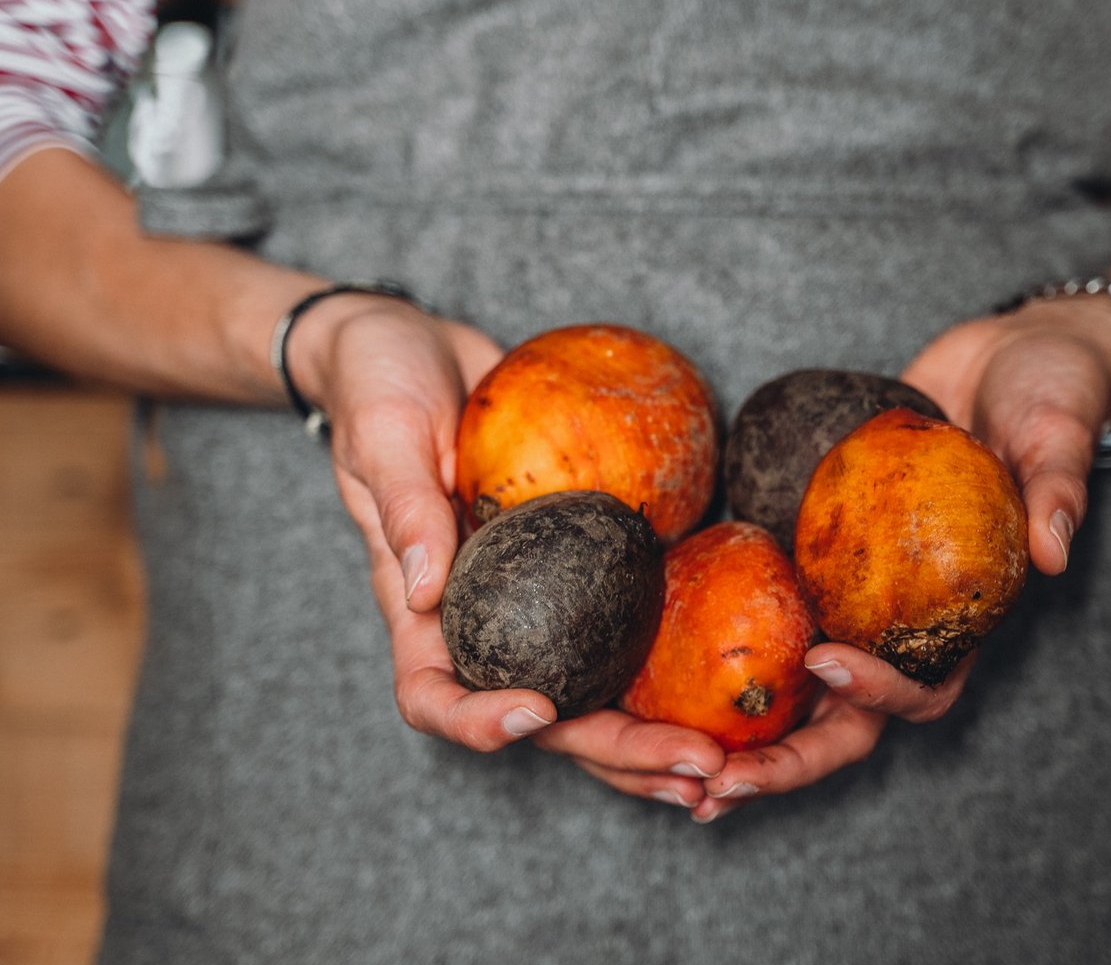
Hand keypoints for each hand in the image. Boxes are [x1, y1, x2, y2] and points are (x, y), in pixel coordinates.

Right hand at [302, 298, 733, 799]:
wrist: (418, 345)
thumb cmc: (379, 384)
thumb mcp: (382, 432)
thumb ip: (403, 507)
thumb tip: (425, 589)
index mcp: (419, 606)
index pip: (435, 694)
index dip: (481, 723)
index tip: (539, 713)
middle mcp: (481, 620)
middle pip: (543, 717)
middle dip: (615, 751)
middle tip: (695, 766)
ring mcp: (538, 599)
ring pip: (594, 692)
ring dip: (655, 733)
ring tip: (723, 761)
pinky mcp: (583, 565)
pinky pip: (627, 624)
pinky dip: (675, 663)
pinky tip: (731, 679)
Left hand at [687, 295, 1110, 818]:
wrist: (1010, 355)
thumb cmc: (1049, 393)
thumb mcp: (1059, 428)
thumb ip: (1058, 486)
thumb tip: (1052, 551)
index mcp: (964, 617)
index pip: (922, 686)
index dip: (877, 692)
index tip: (826, 661)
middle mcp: (903, 622)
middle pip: (843, 719)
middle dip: (783, 759)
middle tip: (716, 784)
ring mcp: (852, 594)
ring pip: (791, 688)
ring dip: (736, 733)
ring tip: (668, 760)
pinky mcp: (811, 551)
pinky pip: (759, 604)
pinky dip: (711, 638)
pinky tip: (651, 650)